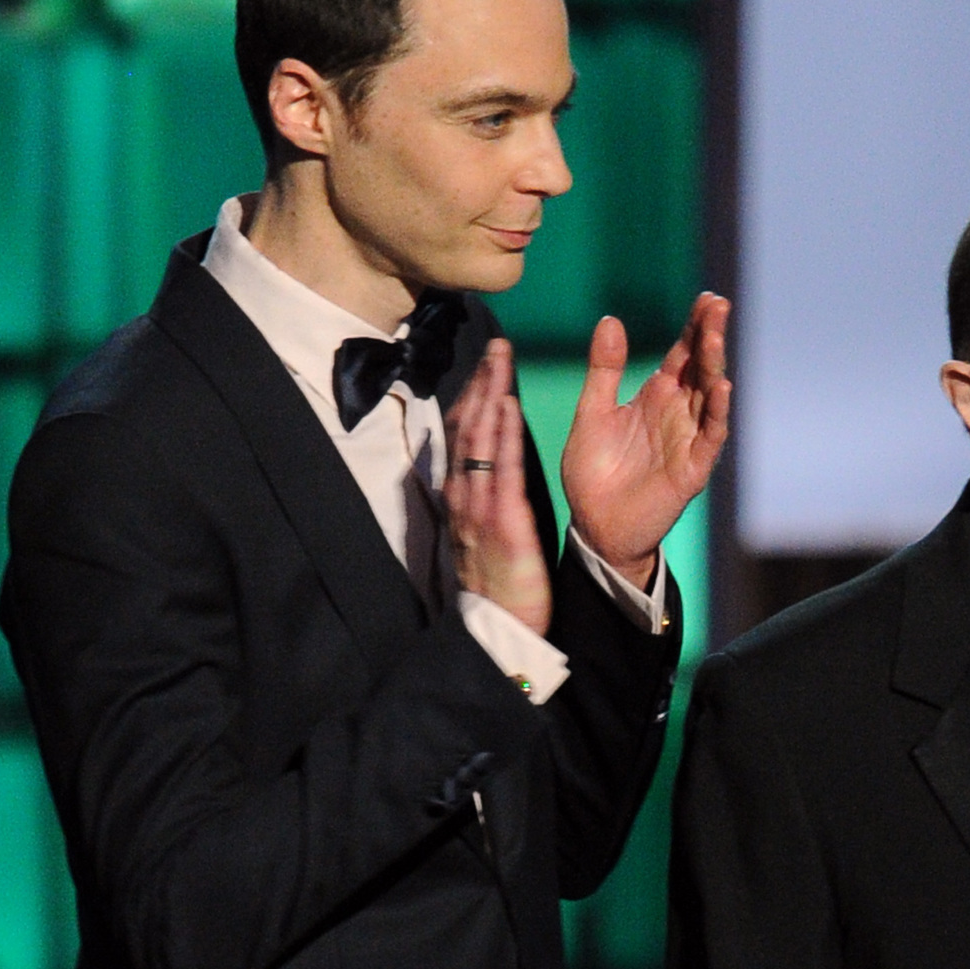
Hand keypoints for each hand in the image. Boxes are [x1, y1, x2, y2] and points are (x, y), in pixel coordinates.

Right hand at [444, 339, 552, 633]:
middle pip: (467, 426)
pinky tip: (507, 407)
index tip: (487, 363)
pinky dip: (501, 436)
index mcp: (462, 494)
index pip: (463, 434)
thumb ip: (482, 493)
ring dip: (488, 396)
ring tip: (501, 361)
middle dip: (481, 383)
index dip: (473, 395)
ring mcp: (478, 505)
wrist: (498, 623)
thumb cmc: (497, 578)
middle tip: (496, 345)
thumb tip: (486, 462)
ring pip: (477, 440)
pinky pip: (500, 470)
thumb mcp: (483, 528)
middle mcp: (463, 493)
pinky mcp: (501, 520)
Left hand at [561, 293, 731, 588]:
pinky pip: (709, 436)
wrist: (595, 527)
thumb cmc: (594, 473)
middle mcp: (678, 414)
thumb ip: (604, 370)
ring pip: (708, 396)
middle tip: (717, 304)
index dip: (694, 326)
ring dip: (715, 366)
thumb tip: (610, 320)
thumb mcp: (592, 412)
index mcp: (656, 397)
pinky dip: (716, 412)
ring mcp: (688, 440)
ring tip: (715, 335)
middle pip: (701, 367)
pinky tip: (721, 387)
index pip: (682, 354)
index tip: (706, 298)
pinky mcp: (691, 469)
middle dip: (710, 336)